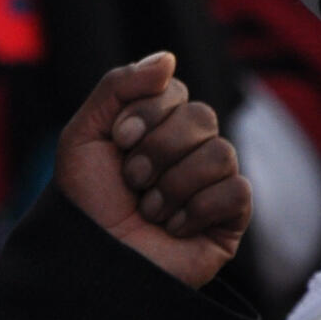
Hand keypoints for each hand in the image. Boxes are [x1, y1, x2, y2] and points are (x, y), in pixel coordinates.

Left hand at [54, 53, 250, 289]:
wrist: (89, 262)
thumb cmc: (85, 202)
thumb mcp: (84, 135)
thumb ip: (119, 86)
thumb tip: (169, 57)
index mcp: (158, 126)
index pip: (174, 91)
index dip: (145, 114)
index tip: (118, 143)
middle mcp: (190, 150)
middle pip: (202, 117)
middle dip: (158, 150)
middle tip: (132, 180)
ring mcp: (213, 183)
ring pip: (221, 153)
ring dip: (173, 184)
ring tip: (148, 209)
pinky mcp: (229, 220)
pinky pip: (236, 191)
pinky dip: (196, 209)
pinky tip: (172, 228)